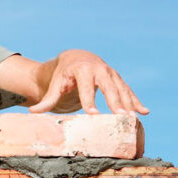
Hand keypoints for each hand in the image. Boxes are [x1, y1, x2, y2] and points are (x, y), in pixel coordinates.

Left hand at [29, 49, 148, 114]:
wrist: (77, 57)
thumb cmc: (64, 74)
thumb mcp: (56, 84)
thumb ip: (47, 99)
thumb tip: (32, 111)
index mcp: (82, 70)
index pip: (86, 87)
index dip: (90, 101)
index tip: (93, 115)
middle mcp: (99, 70)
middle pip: (108, 87)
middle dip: (115, 102)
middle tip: (121, 117)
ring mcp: (110, 74)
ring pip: (121, 89)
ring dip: (129, 103)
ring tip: (134, 119)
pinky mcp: (117, 79)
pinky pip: (128, 91)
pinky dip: (136, 101)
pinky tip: (144, 112)